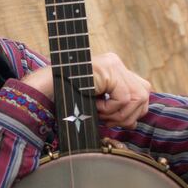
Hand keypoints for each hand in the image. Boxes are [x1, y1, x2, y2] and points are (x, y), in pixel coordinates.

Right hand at [21, 53, 150, 128]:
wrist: (43, 93)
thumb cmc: (65, 102)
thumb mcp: (96, 106)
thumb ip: (116, 109)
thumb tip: (134, 123)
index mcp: (113, 69)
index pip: (141, 91)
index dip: (133, 111)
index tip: (113, 120)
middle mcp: (116, 63)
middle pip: (144, 94)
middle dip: (128, 115)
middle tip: (106, 120)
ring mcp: (113, 64)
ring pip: (137, 98)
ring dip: (117, 114)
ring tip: (98, 113)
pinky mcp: (109, 69)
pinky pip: (124, 98)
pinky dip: (110, 110)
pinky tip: (94, 107)